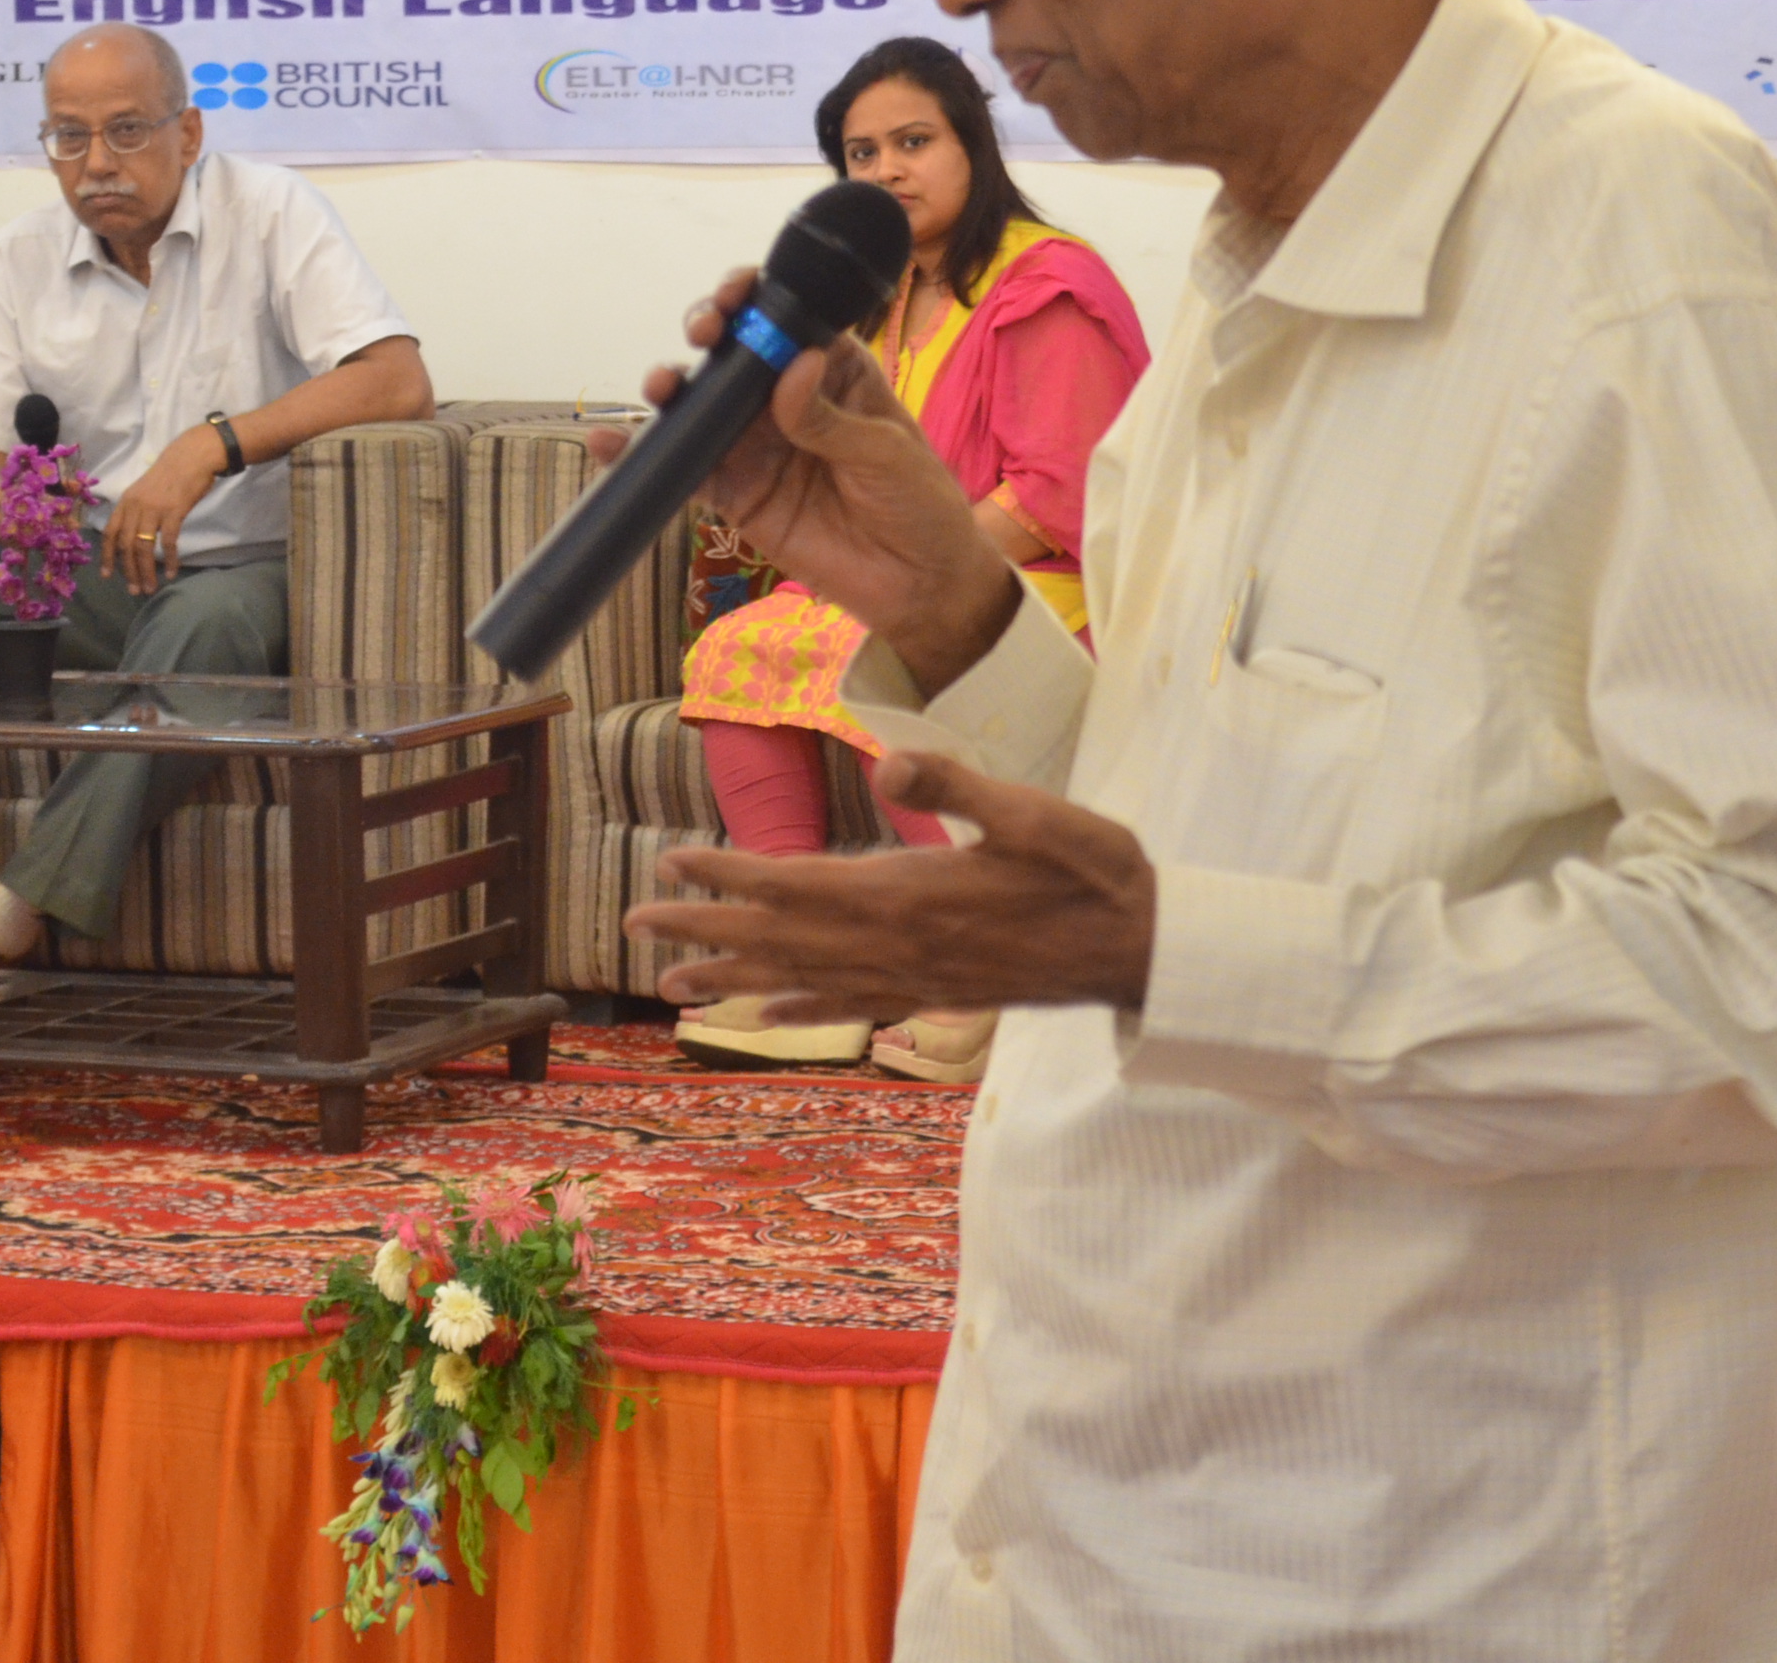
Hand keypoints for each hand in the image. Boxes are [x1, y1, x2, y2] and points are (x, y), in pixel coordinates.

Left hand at [102, 426, 223, 591]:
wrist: (193, 456)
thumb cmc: (172, 473)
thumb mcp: (146, 490)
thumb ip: (138, 509)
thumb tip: (135, 535)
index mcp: (126, 501)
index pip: (110, 532)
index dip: (107, 556)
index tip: (108, 575)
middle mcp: (135, 506)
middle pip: (125, 545)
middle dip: (128, 571)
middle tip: (135, 590)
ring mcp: (153, 509)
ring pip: (143, 547)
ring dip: (146, 571)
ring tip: (150, 587)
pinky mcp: (173, 511)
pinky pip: (167, 541)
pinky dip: (170, 559)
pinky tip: (172, 572)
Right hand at [596, 269, 1020, 693]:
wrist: (918, 584)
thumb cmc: (918, 502)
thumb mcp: (885, 451)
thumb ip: (829, 415)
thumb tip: (792, 363)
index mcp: (832, 368)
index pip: (786, 318)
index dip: (756, 298)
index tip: (739, 293)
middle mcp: (785, 396)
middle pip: (734, 350)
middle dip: (710, 330)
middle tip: (706, 332)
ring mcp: (756, 444)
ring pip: (701, 403)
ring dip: (673, 386)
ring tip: (662, 386)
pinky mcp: (735, 493)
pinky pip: (684, 469)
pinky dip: (646, 457)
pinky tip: (611, 446)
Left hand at [624, 751, 1157, 1018]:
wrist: (1141, 946)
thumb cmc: (1091, 869)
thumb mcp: (1031, 810)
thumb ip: (957, 785)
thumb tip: (887, 761)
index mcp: (911, 894)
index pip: (797, 885)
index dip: (730, 872)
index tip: (670, 860)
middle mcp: (898, 944)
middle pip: (781, 937)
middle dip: (707, 926)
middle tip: (635, 921)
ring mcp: (914, 977)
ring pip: (803, 980)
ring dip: (736, 976)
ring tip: (673, 983)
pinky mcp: (934, 993)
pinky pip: (849, 1005)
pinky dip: (799, 1008)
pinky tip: (763, 1015)